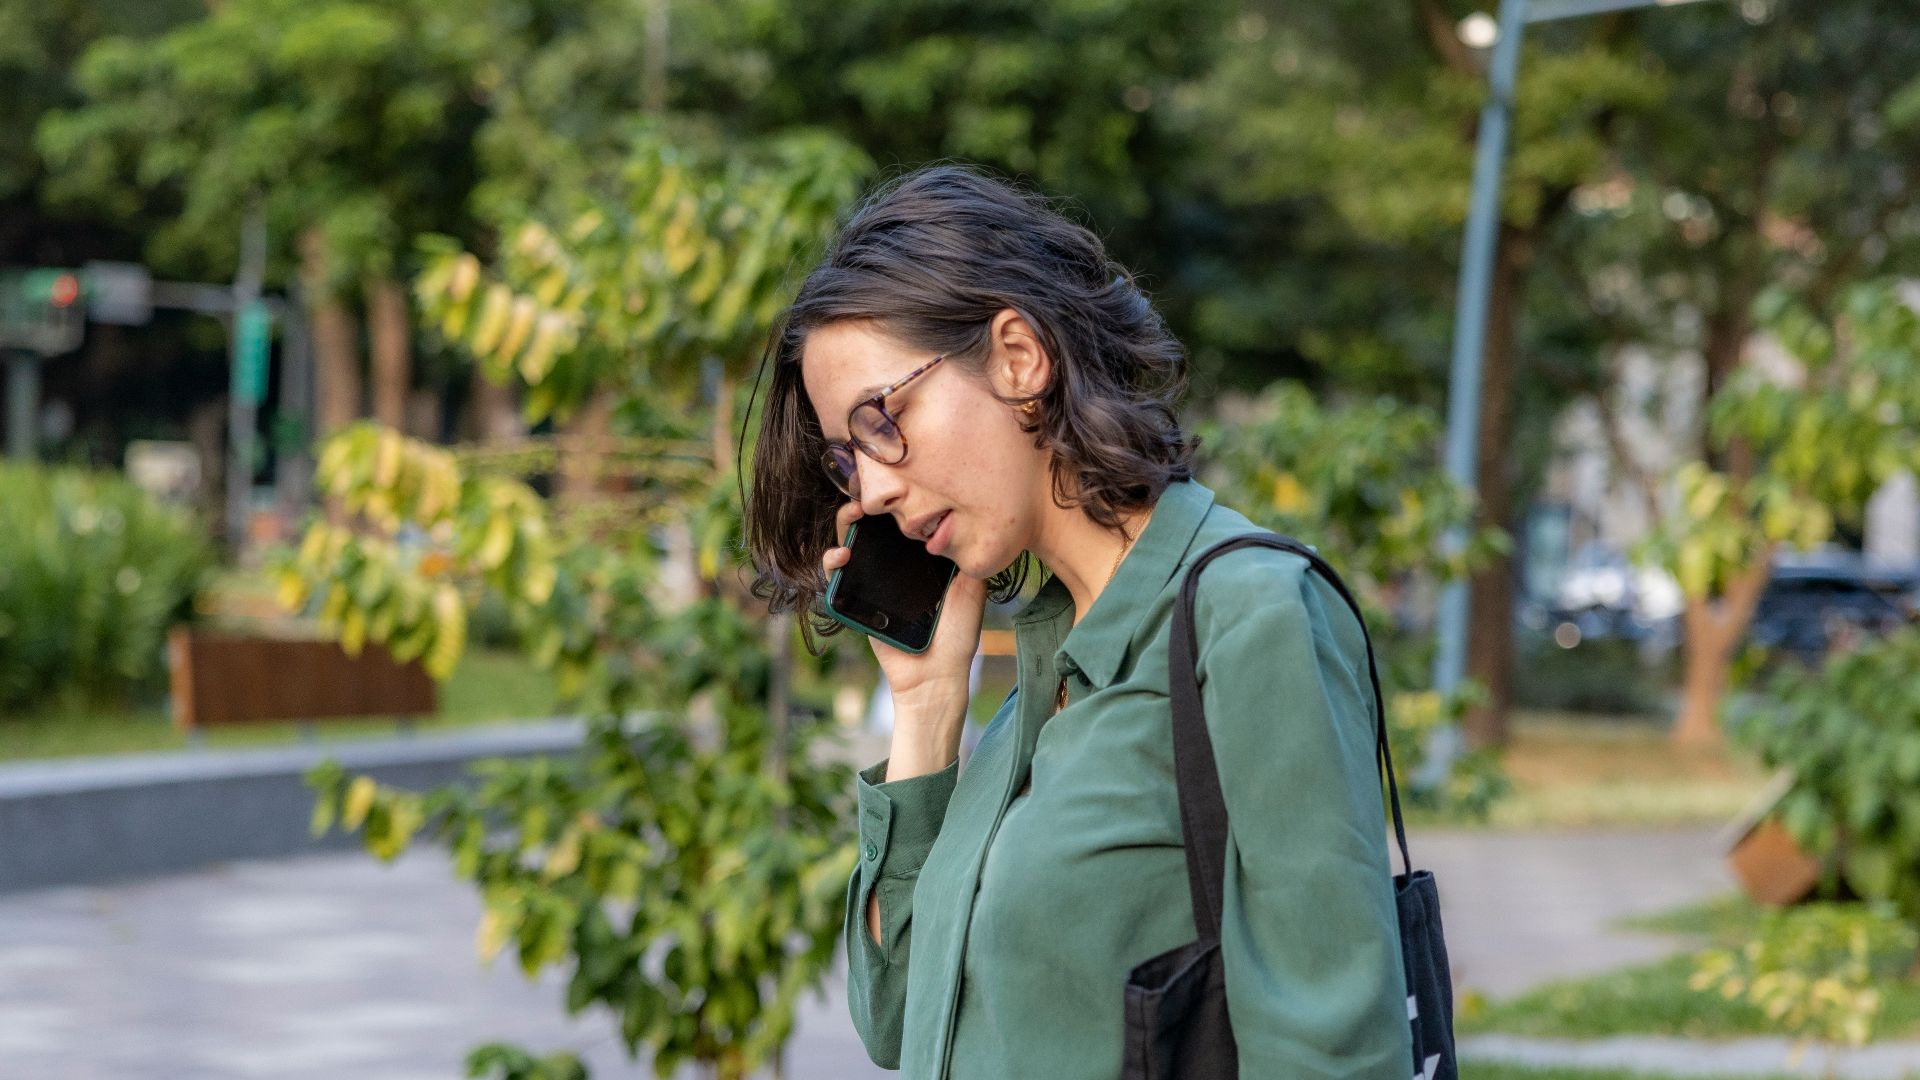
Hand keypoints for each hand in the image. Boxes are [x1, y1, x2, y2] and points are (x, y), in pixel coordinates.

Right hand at [822, 501, 985, 772]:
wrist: (935, 677)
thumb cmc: (956, 639)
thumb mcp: (971, 593)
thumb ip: (968, 561)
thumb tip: (966, 525)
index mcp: (919, 563)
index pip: (901, 525)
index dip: (893, 505)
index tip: (893, 486)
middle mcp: (894, 570)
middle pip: (872, 530)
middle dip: (864, 507)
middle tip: (865, 495)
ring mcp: (872, 585)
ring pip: (850, 547)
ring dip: (844, 526)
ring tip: (852, 516)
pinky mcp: (855, 603)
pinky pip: (837, 580)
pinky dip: (832, 563)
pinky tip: (841, 557)